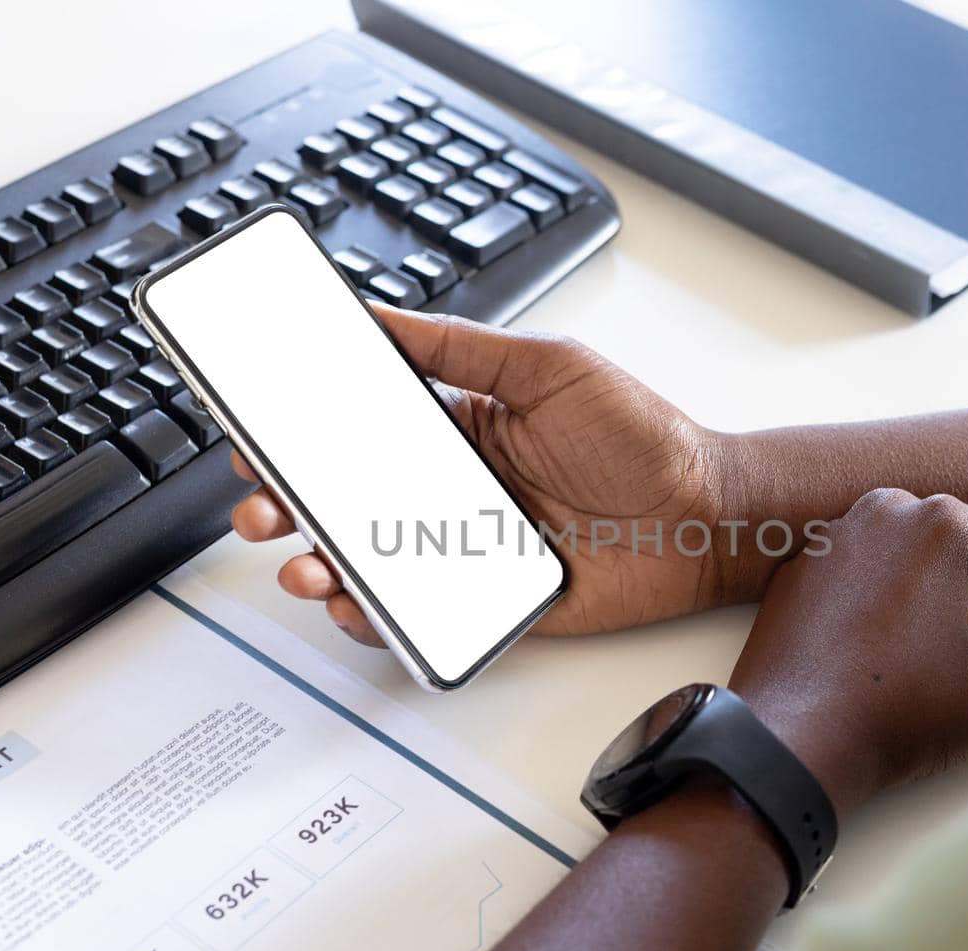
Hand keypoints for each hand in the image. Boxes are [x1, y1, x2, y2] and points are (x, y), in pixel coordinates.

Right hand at [230, 306, 730, 643]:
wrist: (709, 515)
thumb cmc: (643, 434)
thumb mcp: (548, 367)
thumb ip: (462, 347)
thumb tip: (381, 315)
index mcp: (462, 429)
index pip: (361, 432)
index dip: (304, 436)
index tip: (259, 433)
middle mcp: (455, 490)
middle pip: (352, 502)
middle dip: (293, 505)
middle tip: (263, 505)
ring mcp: (468, 550)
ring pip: (374, 563)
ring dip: (323, 564)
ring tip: (302, 560)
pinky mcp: (491, 604)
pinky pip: (420, 616)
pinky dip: (378, 618)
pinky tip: (355, 604)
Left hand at [729, 489, 967, 815]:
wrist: (785, 743)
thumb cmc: (892, 718)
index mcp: (943, 526)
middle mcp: (886, 511)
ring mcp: (836, 536)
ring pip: (927, 565)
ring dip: (954, 613)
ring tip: (941, 674)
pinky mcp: (803, 568)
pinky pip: (877, 577)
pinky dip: (902, 613)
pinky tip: (896, 665)